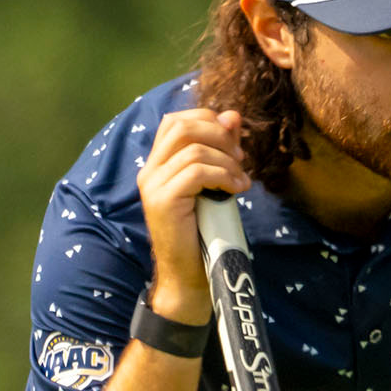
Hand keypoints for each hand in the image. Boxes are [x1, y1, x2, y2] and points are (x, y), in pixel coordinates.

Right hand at [137, 108, 249, 323]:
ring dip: (226, 161)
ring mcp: (153, 185)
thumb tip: (232, 115)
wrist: (189, 275)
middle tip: (240, 159)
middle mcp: (150, 170)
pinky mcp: (162, 200)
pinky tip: (236, 190)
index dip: (209, 121)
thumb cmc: (204, 232)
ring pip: (193, 149)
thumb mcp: (216, 184)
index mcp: (158, 163)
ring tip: (241, 181)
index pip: (177, 121)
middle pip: (182, 126)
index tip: (234, 144)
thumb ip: (220, 151)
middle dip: (219, 136)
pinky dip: (223, 176)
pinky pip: (196, 172)